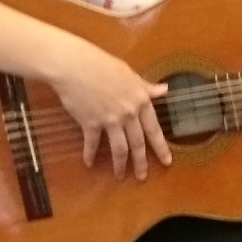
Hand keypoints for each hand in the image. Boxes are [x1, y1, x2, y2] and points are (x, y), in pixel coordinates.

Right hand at [45, 38, 172, 178]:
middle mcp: (128, 113)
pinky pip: (92, 143)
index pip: (154, 129)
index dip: (161, 147)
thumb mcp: (129, 74)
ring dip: (120, 165)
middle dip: (141, 163)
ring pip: (119, 148)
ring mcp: (110, 119)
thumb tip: (164, 90)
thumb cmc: (102, 64)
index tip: (167, 161)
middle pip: (138, 144)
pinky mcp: (90, 123)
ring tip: (120, 176)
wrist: (75, 65)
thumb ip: (146, 87)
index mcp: (140, 100)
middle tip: (143, 177)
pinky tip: (89, 163)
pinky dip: (90, 154)